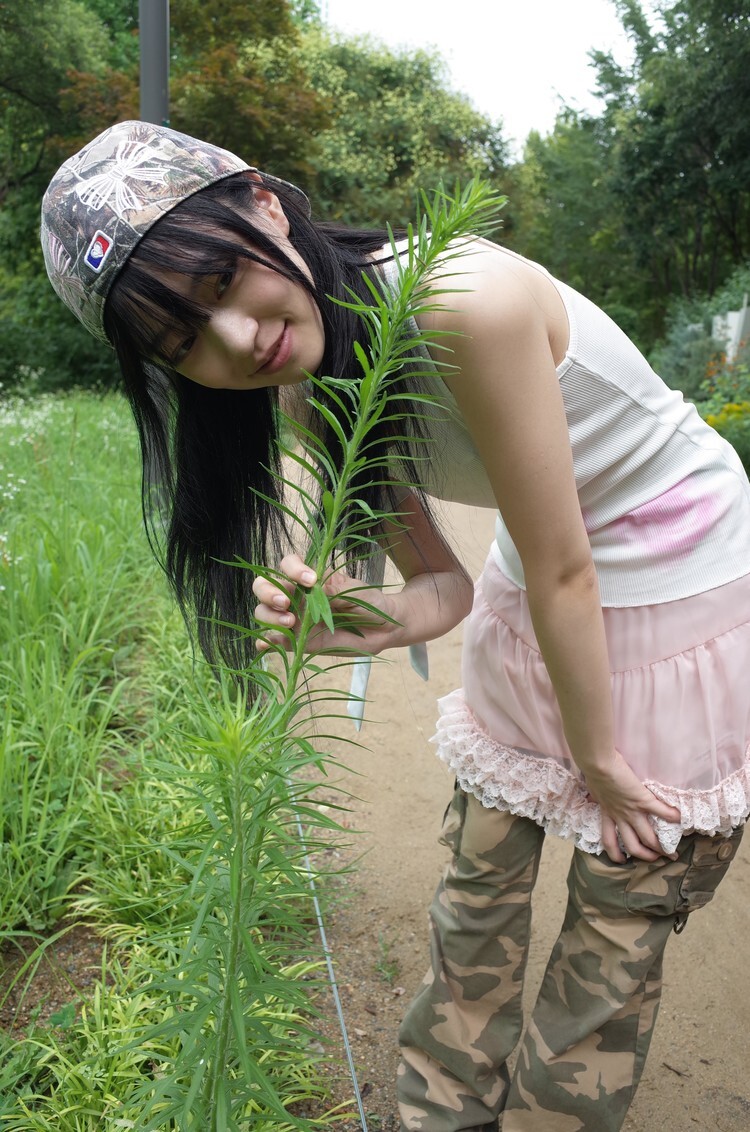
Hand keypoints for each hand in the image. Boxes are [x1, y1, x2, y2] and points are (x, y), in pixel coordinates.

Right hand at [252, 553, 399, 654]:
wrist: (382, 629)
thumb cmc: (369, 603)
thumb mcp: (356, 592)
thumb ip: (336, 589)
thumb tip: (314, 586)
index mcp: (309, 578)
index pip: (287, 565)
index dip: (292, 569)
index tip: (311, 580)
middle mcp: (297, 596)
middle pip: (264, 586)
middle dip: (268, 592)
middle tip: (286, 602)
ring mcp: (294, 619)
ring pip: (264, 612)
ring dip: (269, 616)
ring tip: (290, 623)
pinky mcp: (298, 641)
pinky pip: (275, 641)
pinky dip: (266, 642)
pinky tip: (264, 644)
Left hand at [582, 750, 681, 861]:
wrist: (598, 764)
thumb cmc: (594, 772)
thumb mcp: (595, 790)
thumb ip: (599, 797)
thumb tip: (595, 796)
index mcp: (607, 815)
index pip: (610, 842)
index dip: (616, 855)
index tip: (623, 860)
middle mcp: (620, 818)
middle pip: (633, 846)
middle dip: (646, 856)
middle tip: (658, 859)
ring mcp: (632, 811)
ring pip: (647, 838)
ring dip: (660, 847)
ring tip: (672, 852)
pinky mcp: (642, 800)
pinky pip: (661, 811)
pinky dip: (673, 816)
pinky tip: (681, 820)